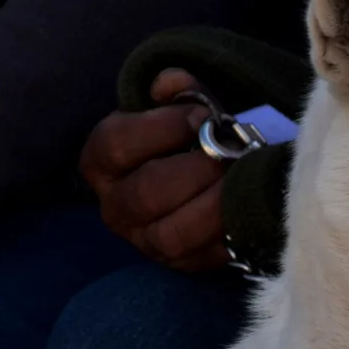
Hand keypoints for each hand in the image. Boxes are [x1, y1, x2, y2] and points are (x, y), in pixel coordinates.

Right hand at [81, 68, 230, 271]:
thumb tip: (172, 84)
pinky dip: (230, 233)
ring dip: (213, 205)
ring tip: (239, 180)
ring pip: (171, 234)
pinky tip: (246, 208)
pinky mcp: (181, 265)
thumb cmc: (187, 137)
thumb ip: (179, 91)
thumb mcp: (179, 109)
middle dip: (195, 169)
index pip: (117, 144)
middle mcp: (115, 206)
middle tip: (227, 152)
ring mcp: (145, 242)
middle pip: (146, 193)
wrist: (205, 177)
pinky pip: (205, 258)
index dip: (162, 128)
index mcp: (102, 162)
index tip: (201, 117)